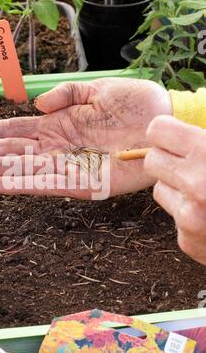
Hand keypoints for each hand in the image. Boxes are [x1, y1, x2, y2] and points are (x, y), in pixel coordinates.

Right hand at [0, 78, 170, 198]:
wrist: (164, 119)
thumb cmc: (133, 104)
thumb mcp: (95, 89)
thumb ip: (65, 95)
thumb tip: (36, 105)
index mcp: (57, 126)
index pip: (13, 131)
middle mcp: (57, 148)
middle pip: (10, 151)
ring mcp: (69, 166)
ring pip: (22, 169)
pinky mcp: (85, 183)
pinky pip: (48, 185)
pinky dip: (21, 185)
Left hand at [145, 115, 205, 265]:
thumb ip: (204, 135)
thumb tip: (191, 110)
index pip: (157, 131)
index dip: (168, 133)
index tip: (178, 137)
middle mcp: (197, 185)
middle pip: (151, 161)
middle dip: (168, 160)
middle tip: (190, 163)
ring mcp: (190, 217)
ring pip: (159, 189)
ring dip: (177, 188)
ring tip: (205, 191)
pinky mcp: (188, 241)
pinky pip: (173, 217)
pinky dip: (188, 214)